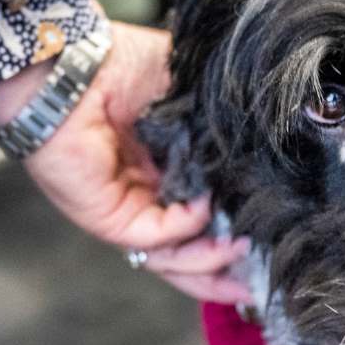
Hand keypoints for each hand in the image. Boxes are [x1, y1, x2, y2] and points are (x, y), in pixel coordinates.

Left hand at [0, 21, 249, 303]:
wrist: (72, 66)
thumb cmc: (119, 65)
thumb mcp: (188, 89)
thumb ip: (219, 123)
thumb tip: (262, 148)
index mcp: (163, 167)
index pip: (203, 214)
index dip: (234, 228)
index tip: (273, 234)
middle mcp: (147, 195)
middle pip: (190, 249)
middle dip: (226, 269)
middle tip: (262, 279)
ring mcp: (128, 209)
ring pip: (174, 256)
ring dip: (212, 260)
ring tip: (244, 251)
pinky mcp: (109, 218)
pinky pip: (157, 237)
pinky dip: (187, 230)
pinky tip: (207, 210)